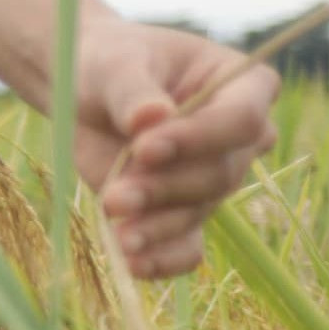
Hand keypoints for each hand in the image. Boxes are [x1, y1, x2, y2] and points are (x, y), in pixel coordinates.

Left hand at [73, 18, 280, 279]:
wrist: (83, 92)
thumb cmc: (107, 63)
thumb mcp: (115, 64)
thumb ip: (133, 91)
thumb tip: (151, 118)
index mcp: (245, 85)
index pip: (240, 120)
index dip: (197, 138)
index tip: (145, 147)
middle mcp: (241, 137)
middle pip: (221, 172)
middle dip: (167, 188)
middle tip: (117, 197)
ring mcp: (215, 176)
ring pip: (199, 209)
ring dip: (157, 226)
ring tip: (118, 235)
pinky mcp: (184, 209)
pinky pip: (188, 244)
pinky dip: (165, 259)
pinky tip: (135, 266)